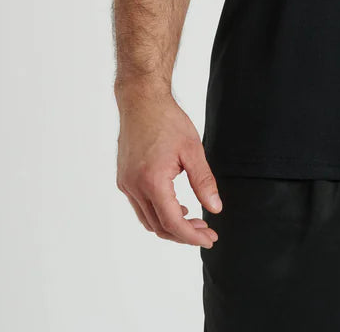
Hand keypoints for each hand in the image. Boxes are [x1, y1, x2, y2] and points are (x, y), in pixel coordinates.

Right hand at [115, 86, 221, 247]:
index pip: (172, 222)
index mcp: (152, 181)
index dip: (192, 235)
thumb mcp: (193, 150)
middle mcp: (134, 187)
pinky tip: (176, 204)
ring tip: (194, 220)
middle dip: (184, 234)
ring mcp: (126, 183)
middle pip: (159, 226)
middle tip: (207, 232)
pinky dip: (158, 212)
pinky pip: (141, 206)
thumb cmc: (168, 120)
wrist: (141, 101)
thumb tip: (215, 208)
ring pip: (148, 219)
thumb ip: (204, 181)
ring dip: (170, 225)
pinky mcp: (124, 179)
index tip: (209, 238)